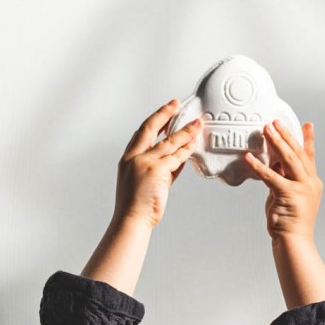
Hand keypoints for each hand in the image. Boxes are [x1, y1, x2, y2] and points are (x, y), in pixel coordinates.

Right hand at [113, 99, 203, 228]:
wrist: (132, 220)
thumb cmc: (136, 206)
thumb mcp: (143, 183)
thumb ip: (159, 170)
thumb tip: (178, 161)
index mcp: (127, 159)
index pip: (141, 134)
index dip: (154, 121)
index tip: (164, 113)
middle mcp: (134, 157)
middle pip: (150, 128)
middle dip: (164, 114)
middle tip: (176, 104)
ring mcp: (145, 162)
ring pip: (168, 142)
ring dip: (184, 131)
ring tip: (197, 124)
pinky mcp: (157, 170)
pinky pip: (175, 157)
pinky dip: (186, 150)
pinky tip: (194, 144)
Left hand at [245, 120, 321, 241]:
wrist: (294, 241)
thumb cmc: (289, 221)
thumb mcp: (287, 195)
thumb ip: (284, 179)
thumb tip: (274, 164)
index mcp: (311, 182)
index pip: (309, 156)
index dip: (307, 139)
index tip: (307, 124)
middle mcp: (309, 182)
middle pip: (297, 153)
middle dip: (286, 135)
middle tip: (275, 121)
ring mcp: (301, 188)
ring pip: (288, 160)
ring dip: (276, 143)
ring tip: (266, 129)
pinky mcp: (289, 195)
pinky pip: (271, 177)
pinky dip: (259, 167)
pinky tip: (249, 158)